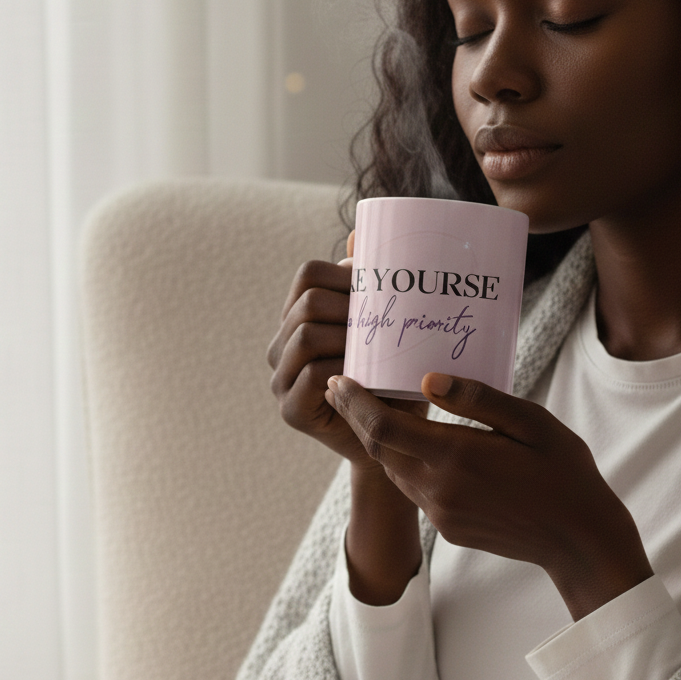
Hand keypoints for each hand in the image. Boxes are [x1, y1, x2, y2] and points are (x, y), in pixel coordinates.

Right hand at [267, 231, 429, 471]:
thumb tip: (359, 235)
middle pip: (307, 302)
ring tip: (381, 347)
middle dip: (350, 306)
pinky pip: (314, 374)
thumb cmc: (398, 381)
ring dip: (349, 337)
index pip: (307, 275)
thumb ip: (373, 288)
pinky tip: (371, 376)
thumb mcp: (391, 332)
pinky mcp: (291, 410)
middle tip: (387, 321)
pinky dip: (345, 370)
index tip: (380, 288)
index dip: (343, 274)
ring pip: (306, 334)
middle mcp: (282, 345)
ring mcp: (281, 378)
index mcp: (299, 318)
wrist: (398, 444)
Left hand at [325, 372, 654, 620]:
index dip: (355, 403)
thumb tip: (428, 380)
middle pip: (380, 449)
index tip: (337, 380)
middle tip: (341, 387)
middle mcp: (438, 490)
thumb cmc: (564, 473)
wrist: (580, 542)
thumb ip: (478, 399)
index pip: (384, 428)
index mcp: (456, 457)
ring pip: (395, 470)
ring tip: (372, 409)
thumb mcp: (531, 422)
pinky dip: (406, 463)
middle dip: (357, 417)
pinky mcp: (448, 529)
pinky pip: (415, 490)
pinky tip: (415, 446)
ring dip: (380, 441)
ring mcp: (441, 514)